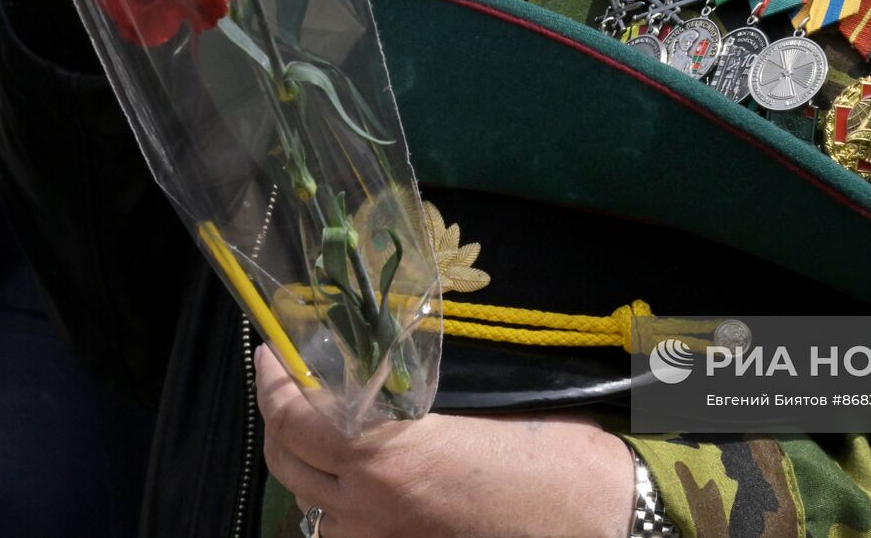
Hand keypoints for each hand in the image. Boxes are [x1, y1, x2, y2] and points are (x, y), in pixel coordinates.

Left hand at [256, 346, 636, 537]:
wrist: (597, 519)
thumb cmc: (553, 453)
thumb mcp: (479, 402)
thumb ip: (411, 391)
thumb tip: (371, 365)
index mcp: (387, 456)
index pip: (294, 417)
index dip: (273, 380)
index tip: (274, 350)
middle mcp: (369, 507)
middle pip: (287, 460)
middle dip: (281, 414)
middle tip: (292, 377)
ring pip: (307, 502)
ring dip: (303, 460)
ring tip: (320, 423)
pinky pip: (341, 530)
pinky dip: (334, 501)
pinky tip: (356, 477)